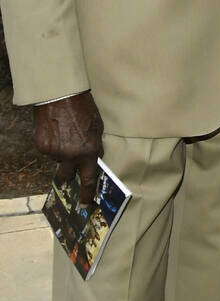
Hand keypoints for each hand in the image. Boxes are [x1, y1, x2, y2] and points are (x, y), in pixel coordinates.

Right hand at [34, 91, 103, 205]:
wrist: (61, 96)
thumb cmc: (84, 109)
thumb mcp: (97, 128)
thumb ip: (95, 146)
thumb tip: (94, 159)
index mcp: (89, 152)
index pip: (89, 180)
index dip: (87, 194)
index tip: (86, 203)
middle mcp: (71, 156)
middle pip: (67, 176)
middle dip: (69, 175)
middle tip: (69, 168)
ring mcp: (54, 153)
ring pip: (57, 161)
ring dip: (61, 153)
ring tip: (65, 134)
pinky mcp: (41, 147)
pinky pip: (48, 151)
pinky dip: (52, 144)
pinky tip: (55, 131)